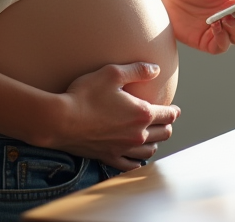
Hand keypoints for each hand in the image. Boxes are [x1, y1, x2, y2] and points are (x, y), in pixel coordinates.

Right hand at [50, 62, 180, 170]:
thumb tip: (156, 69)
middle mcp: (136, 134)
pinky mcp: (108, 157)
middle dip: (167, 126)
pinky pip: (130, 165)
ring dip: (155, 143)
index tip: (175, 109)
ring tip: (153, 136)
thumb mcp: (112, 73)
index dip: (174, 111)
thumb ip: (137, 70)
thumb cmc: (85, 94)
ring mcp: (123, 148)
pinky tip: (137, 158)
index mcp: (142, 114)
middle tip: (164, 121)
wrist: (60, 120)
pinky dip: (138, 161)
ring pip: (149, 151)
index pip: (168, 115)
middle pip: (163, 134)